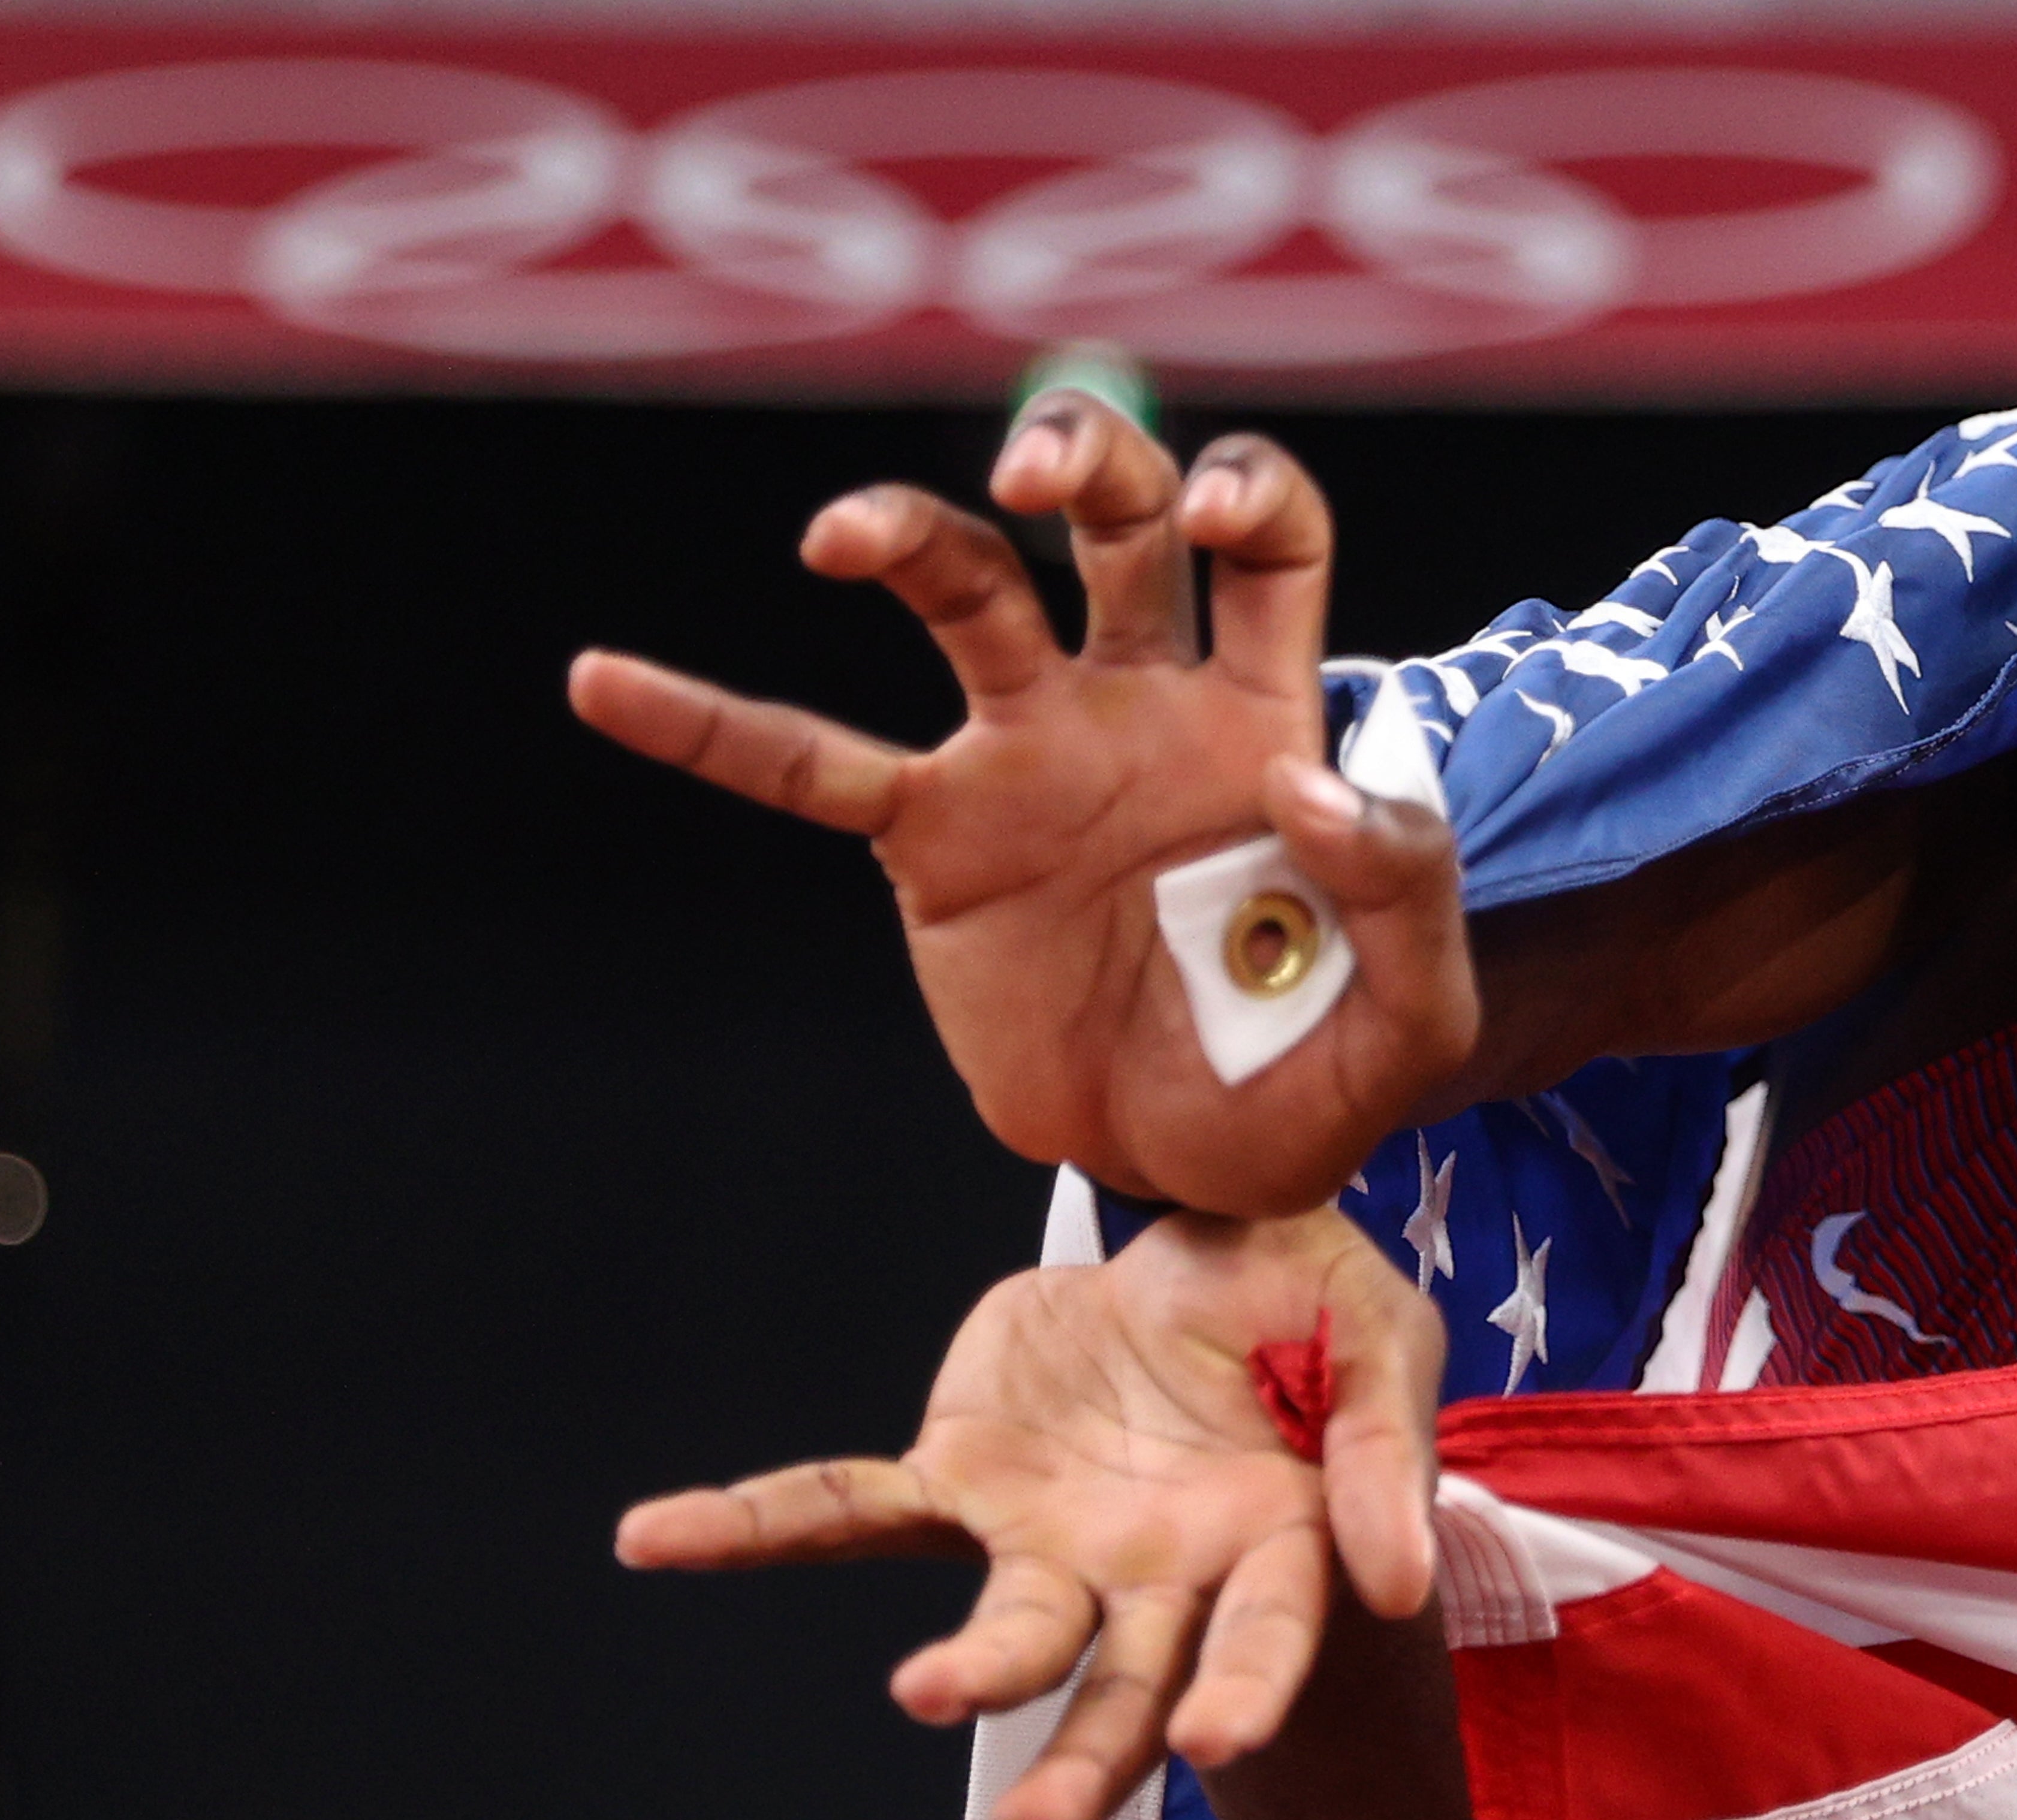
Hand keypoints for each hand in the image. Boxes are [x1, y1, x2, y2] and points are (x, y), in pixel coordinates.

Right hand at [566, 394, 1477, 1215]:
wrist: (1198, 1168)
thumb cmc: (1314, 1077)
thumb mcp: (1413, 1015)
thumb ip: (1408, 889)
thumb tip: (1308, 778)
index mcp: (1262, 711)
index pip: (1270, 543)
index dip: (1249, 494)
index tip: (1218, 522)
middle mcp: (1140, 700)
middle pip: (1117, 514)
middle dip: (1082, 455)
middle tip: (1037, 475)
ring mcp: (1027, 759)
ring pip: (962, 592)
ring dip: (903, 530)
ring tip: (846, 538)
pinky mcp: (936, 843)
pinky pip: (807, 768)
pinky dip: (707, 725)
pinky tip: (603, 680)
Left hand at [614, 1208, 1444, 1819]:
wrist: (1208, 1221)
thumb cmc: (1311, 1296)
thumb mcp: (1378, 1336)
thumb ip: (1380, 1451)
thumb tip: (1398, 1582)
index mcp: (1273, 1548)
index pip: (1265, 1636)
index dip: (1245, 1690)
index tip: (1214, 1738)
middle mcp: (1157, 1577)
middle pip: (1125, 1690)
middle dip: (1088, 1763)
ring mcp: (1050, 1540)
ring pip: (1006, 1633)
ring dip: (965, 1673)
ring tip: (923, 1692)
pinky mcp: (962, 1478)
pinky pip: (854, 1507)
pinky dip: (754, 1525)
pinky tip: (657, 1540)